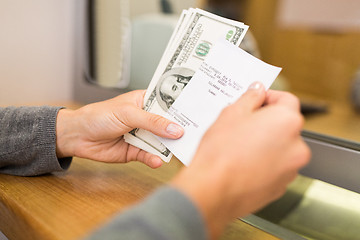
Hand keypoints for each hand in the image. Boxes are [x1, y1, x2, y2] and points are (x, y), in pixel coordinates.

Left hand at [55, 90, 183, 167]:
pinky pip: (149, 155)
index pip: (168, 103)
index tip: (198, 111)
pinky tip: (157, 160)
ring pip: (161, 142)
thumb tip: (176, 129)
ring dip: (168, 147)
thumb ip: (153, 122)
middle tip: (194, 134)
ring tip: (179, 150)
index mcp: (145, 102)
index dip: (182, 108)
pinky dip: (154, 159)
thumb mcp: (128, 114)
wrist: (78, 136)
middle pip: (168, 125)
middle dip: (179, 130)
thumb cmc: (99, 116)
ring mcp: (142, 136)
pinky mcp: (136, 152)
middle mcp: (146, 119)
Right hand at [171, 83, 310, 238]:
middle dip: (265, 122)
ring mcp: (290, 169)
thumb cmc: (220, 153)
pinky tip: (243, 162)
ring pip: (280, 148)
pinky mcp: (281, 186)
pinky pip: (275, 167)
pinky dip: (263, 163)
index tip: (257, 100)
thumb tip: (257, 91)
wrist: (213, 190)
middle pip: (284, 125)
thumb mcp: (231, 113)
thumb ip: (250, 98)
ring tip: (240, 147)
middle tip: (243, 124)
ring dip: (265, 143)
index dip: (269, 97)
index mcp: (287, 122)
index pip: (286, 99)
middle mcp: (296, 146)